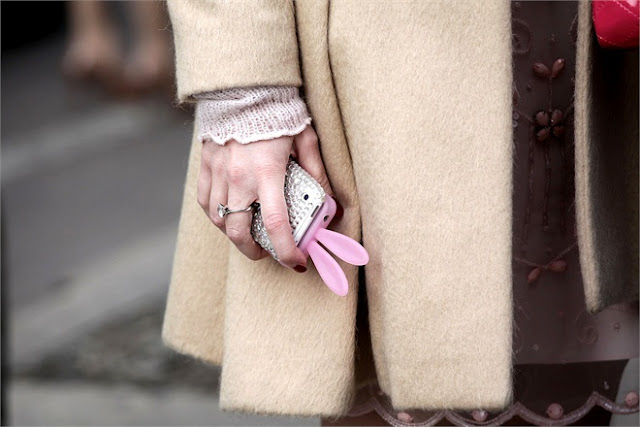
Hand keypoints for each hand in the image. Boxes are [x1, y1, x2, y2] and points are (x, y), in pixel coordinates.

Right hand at [197, 125, 333, 269]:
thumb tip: (328, 202)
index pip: (276, 223)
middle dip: (254, 250)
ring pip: (220, 220)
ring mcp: (219, 172)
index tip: (297, 262)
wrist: (244, 86)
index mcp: (267, 171)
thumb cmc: (278, 112)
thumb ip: (316, 172)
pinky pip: (205, 201)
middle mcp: (239, 176)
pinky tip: (229, 216)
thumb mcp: (306, 139)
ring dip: (235, 235)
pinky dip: (217, 216)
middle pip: (239, 231)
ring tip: (249, 235)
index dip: (287, 250)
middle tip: (269, 252)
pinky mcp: (206, 165)